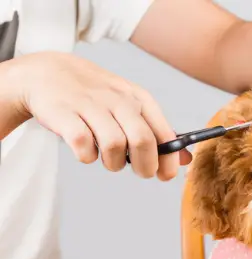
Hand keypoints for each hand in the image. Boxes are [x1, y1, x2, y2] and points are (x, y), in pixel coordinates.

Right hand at [8, 51, 190, 179]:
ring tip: (109, 160)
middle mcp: (118, 100)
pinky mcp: (65, 114)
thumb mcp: (131, 106)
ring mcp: (90, 105)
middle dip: (146, 166)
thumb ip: (158, 133)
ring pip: (114, 145)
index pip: (164, 133)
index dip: (169, 159)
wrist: (47, 73)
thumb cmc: (96, 96)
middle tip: (141, 172)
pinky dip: (87, 156)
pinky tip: (86, 151)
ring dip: (114, 163)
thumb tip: (185, 160)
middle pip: (143, 140)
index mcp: (139, 98)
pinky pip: (83, 146)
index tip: (166, 175)